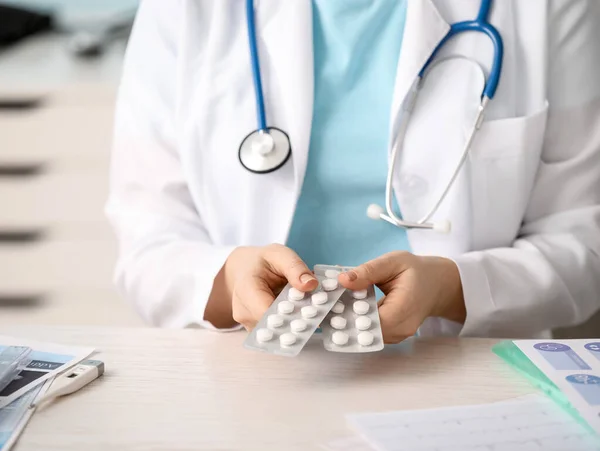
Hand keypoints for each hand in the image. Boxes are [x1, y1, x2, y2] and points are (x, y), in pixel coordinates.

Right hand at [205, 244, 317, 329]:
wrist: (246, 269)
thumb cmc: (263, 261)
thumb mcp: (280, 254)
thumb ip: (295, 267)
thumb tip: (311, 285)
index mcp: (246, 289)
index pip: (265, 311)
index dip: (288, 315)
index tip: (311, 311)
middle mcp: (243, 310)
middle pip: (272, 325)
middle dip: (295, 321)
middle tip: (317, 314)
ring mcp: (247, 322)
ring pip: (274, 332)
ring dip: (294, 325)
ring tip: (311, 313)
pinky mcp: (255, 329)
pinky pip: (274, 333)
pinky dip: (289, 326)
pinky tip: (302, 317)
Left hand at [338, 252, 464, 342]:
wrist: (438, 284)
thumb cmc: (417, 270)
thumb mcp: (393, 261)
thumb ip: (368, 271)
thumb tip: (343, 280)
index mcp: (404, 309)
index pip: (370, 321)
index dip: (348, 316)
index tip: (330, 306)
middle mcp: (402, 328)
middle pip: (367, 332)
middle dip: (345, 320)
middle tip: (326, 306)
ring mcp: (399, 335)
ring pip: (368, 335)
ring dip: (350, 323)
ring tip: (333, 307)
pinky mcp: (394, 335)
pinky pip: (373, 333)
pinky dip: (359, 324)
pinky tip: (346, 310)